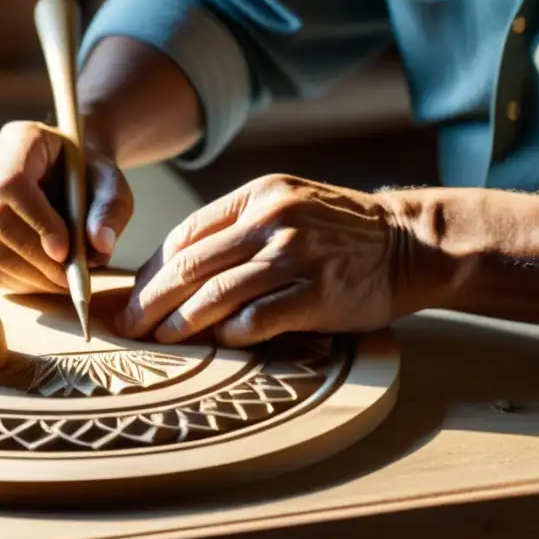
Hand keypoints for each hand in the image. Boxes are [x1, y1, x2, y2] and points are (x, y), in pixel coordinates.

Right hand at [0, 120, 133, 292]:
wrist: (69, 177)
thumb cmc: (89, 176)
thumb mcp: (111, 184)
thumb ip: (110, 209)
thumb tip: (100, 246)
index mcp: (19, 140)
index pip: (11, 182)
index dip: (36, 220)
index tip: (65, 250)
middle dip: (35, 258)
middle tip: (70, 278)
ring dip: (28, 276)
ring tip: (62, 282)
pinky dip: (15, 283)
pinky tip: (43, 281)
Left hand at [113, 174, 408, 346]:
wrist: (409, 242)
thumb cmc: (339, 230)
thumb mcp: (286, 206)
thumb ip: (237, 229)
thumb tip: (176, 269)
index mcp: (257, 196)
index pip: (186, 233)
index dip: (153, 269)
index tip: (134, 295)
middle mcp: (272, 220)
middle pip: (191, 265)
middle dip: (151, 300)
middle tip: (129, 326)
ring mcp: (296, 256)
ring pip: (217, 293)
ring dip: (181, 322)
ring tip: (161, 340)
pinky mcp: (318, 293)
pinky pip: (259, 318)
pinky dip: (232, 333)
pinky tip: (219, 341)